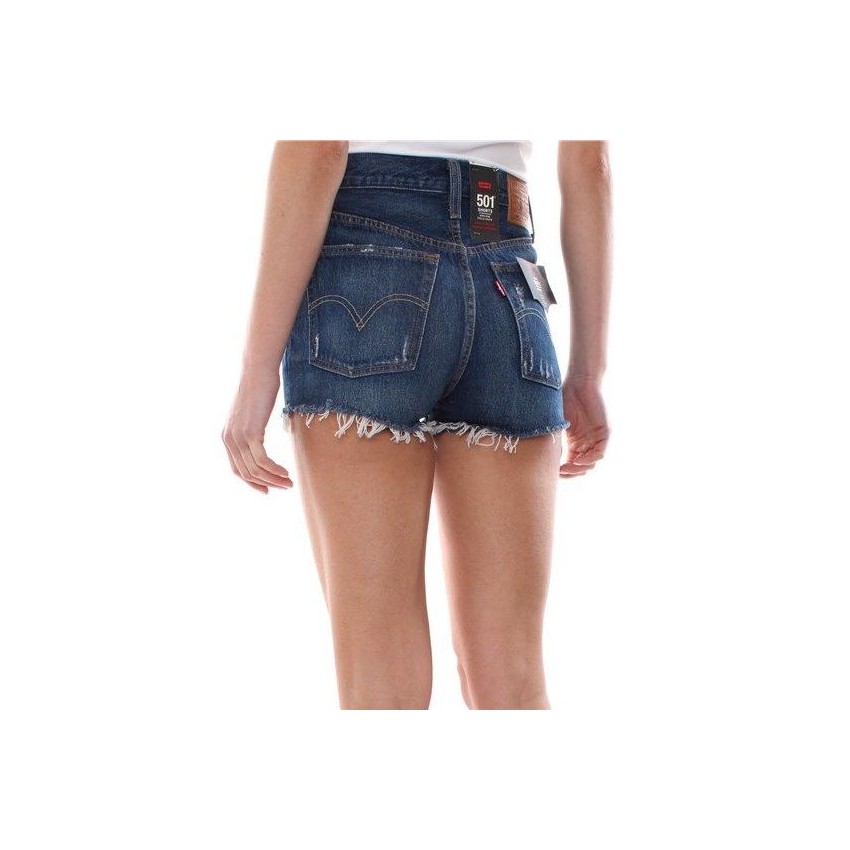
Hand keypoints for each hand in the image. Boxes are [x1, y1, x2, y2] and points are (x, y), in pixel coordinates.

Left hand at [222, 368, 292, 492]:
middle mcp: (229, 439)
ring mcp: (238, 437)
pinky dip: (275, 470)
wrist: (257, 370)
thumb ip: (251, 429)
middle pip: (246, 473)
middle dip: (267, 484)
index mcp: (226, 437)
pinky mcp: (250, 433)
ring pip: (255, 470)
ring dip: (273, 479)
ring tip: (289, 482)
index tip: (268, 490)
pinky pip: (262, 460)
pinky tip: (286, 472)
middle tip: (285, 487)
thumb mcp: (251, 413)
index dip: (253, 483)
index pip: (237, 470)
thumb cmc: (259, 388)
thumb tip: (258, 438)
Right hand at [559, 376, 609, 477]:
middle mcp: (586, 444)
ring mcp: (596, 439)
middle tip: (560, 472)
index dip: (562, 472)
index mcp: (575, 444)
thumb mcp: (556, 423)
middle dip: (571, 472)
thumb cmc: (564, 399)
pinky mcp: (604, 434)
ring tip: (568, 467)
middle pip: (581, 467)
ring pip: (591, 463)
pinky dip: (589, 459)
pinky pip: (600, 453)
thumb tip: (544, 460)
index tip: (551, 473)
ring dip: (580, 468)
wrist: (579, 382)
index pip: (570, 464)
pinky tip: (578, 459)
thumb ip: (553, 441)